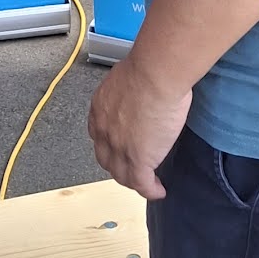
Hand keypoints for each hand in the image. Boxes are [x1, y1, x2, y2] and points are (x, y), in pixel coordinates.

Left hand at [88, 54, 190, 200]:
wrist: (155, 74)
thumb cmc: (148, 66)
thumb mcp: (129, 76)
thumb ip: (129, 89)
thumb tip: (141, 87)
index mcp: (100, 109)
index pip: (100, 135)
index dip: (110, 144)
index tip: (121, 146)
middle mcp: (104, 131)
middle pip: (106, 158)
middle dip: (117, 165)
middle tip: (132, 166)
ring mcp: (119, 148)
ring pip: (122, 174)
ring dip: (133, 180)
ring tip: (145, 182)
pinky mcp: (139, 160)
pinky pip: (142, 184)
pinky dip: (150, 190)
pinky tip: (158, 191)